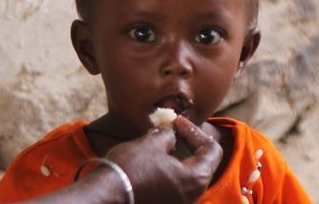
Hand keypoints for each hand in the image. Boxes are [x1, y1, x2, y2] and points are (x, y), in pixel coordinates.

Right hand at [105, 116, 221, 203]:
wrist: (106, 195)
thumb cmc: (131, 167)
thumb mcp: (153, 142)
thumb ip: (169, 135)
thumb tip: (171, 132)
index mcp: (196, 178)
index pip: (212, 150)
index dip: (195, 131)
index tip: (176, 123)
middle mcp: (192, 196)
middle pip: (202, 164)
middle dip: (188, 143)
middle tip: (172, 130)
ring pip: (187, 176)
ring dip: (178, 157)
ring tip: (160, 143)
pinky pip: (175, 186)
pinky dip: (169, 170)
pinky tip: (153, 160)